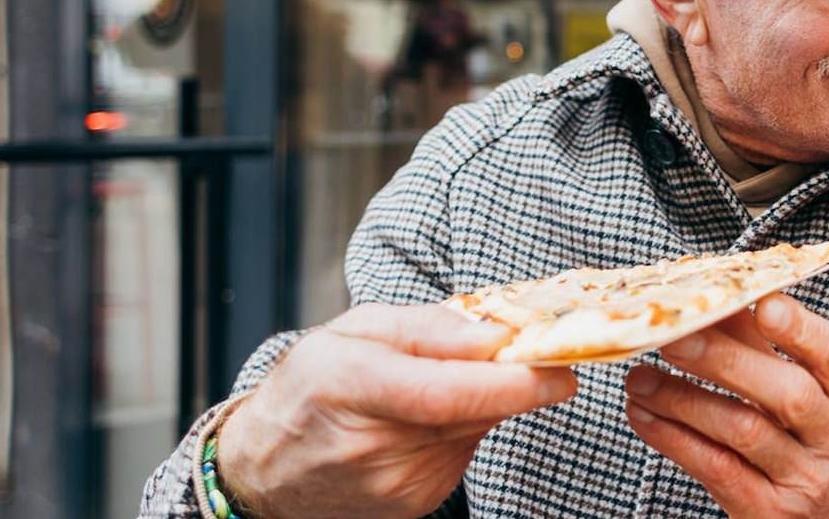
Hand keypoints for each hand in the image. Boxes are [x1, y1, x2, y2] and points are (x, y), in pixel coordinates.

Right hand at [215, 303, 578, 518]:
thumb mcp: (355, 329)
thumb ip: (429, 327)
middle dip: (509, 380)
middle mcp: (371, 445)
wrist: (267, 464)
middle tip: (516, 351)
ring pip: (475, 430)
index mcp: (348, 384)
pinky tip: (422, 422)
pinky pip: (464, 452)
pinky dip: (461, 429)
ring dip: (476, 403)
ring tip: (429, 388)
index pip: (447, 393)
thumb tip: (496, 336)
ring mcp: (395, 484)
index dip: (512, 384)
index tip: (561, 370)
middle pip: (472, 411)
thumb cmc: (311, 385)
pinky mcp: (415, 503)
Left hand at [624, 294, 828, 518]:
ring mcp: (803, 478)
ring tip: (640, 378)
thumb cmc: (801, 447)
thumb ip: (761, 348)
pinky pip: (716, 468)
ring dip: (683, 399)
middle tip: (673, 337)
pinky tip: (644, 416)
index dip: (800, 328)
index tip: (762, 303)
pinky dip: (673, 438)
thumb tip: (717, 295)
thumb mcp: (798, 397)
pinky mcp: (768, 510)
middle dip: (726, 360)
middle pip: (787, 393)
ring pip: (743, 430)